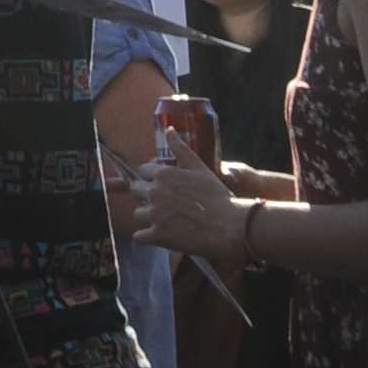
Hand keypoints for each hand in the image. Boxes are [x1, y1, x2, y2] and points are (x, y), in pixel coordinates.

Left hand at [129, 153, 246, 259]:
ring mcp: (155, 214)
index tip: (162, 187)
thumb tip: (169, 129)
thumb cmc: (218, 197)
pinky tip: (159, 236)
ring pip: (138, 213)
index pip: (142, 171)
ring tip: (166, 221)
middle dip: (147, 196)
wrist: (230, 226)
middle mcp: (155, 192)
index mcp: (164, 174)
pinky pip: (139, 237)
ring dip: (148, 217)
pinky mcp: (158, 236)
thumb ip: (181, 149)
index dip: (151, 179)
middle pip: (136, 190)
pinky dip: (146, 238)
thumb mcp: (200, 168)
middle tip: (164, 204)